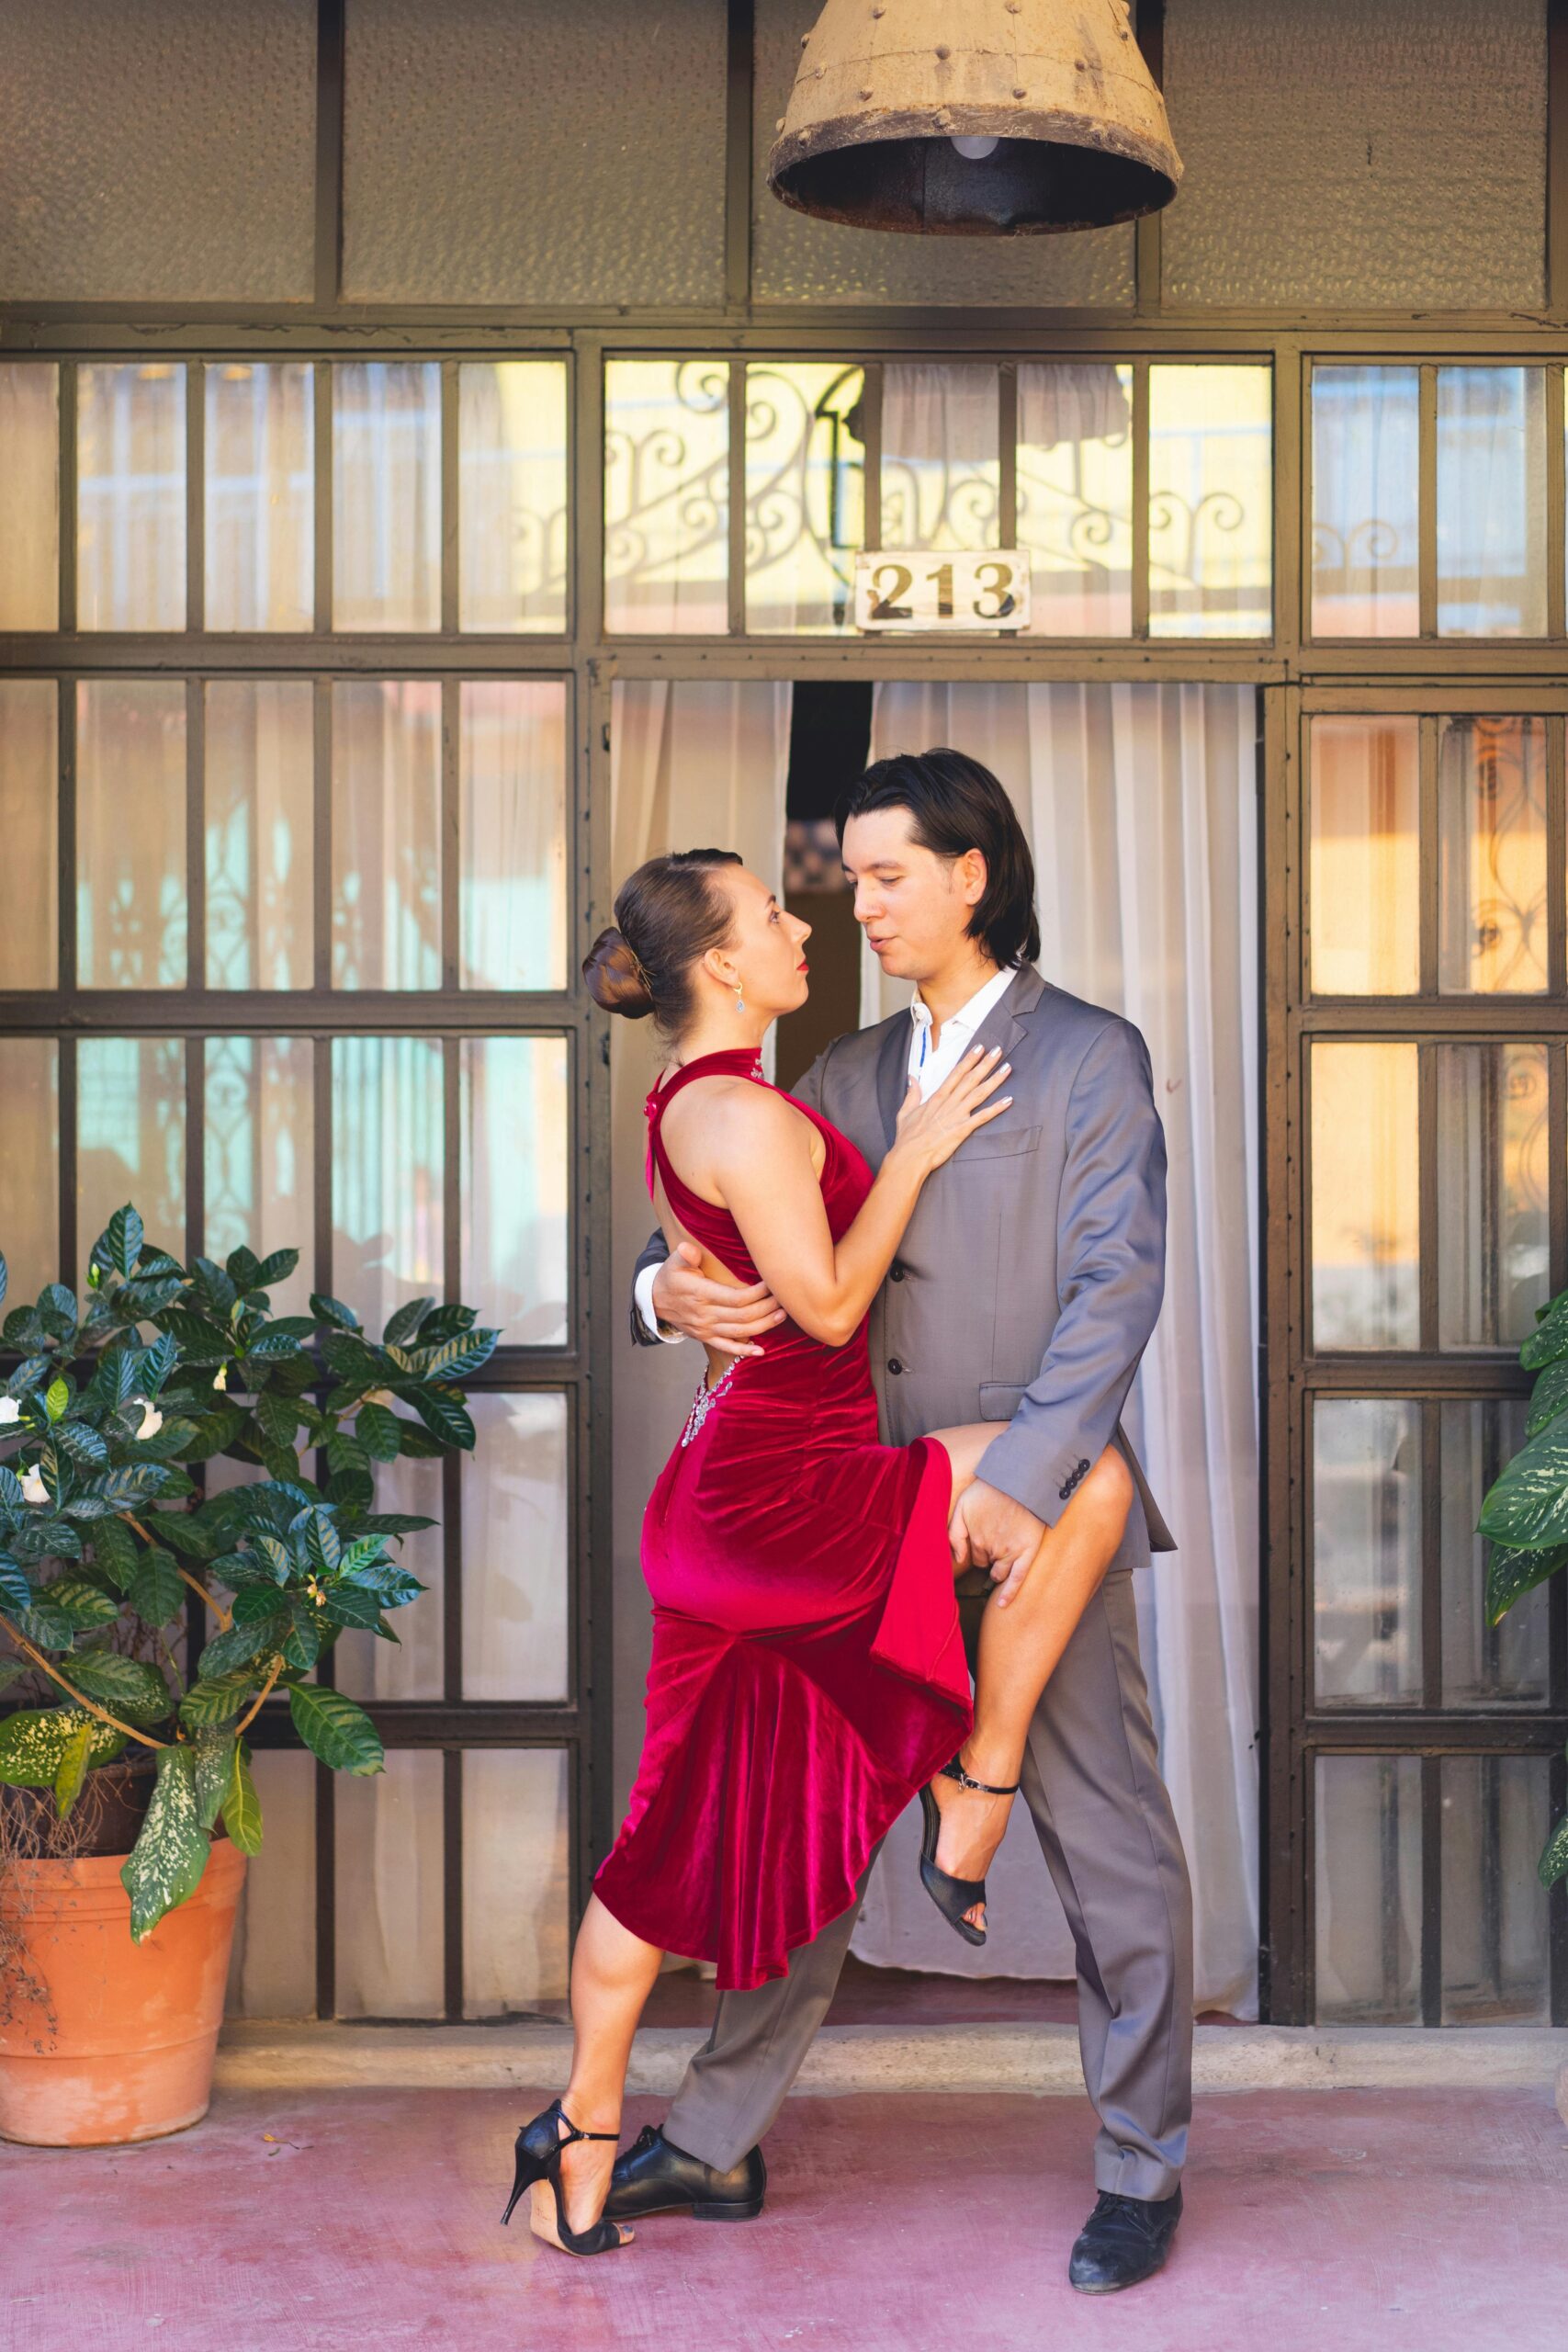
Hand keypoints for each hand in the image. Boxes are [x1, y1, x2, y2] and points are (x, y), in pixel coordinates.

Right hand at [650, 1242, 784, 1357]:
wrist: (654, 1301)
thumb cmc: (671, 1277)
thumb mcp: (674, 1263)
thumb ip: (684, 1255)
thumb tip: (688, 1249)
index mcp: (701, 1294)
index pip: (736, 1298)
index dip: (757, 1293)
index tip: (772, 1283)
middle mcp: (705, 1314)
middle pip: (743, 1316)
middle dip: (767, 1308)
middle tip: (785, 1298)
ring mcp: (705, 1329)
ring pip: (740, 1332)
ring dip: (763, 1326)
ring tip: (782, 1315)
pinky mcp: (705, 1338)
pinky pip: (726, 1347)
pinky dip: (744, 1350)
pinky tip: (761, 1350)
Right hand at [893, 1045, 1011, 1174]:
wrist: (909, 1157)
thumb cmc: (907, 1137)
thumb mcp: (905, 1112)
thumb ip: (912, 1094)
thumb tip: (912, 1078)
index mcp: (937, 1098)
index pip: (956, 1074)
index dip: (969, 1060)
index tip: (979, 1048)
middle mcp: (949, 1103)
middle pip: (971, 1079)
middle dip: (985, 1063)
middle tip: (998, 1050)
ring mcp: (957, 1116)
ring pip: (979, 1093)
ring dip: (994, 1080)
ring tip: (1007, 1068)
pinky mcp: (962, 1130)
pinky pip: (982, 1117)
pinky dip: (996, 1109)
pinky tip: (1008, 1100)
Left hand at [949, 1479, 1047, 1608]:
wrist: (1020, 1480)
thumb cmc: (990, 1490)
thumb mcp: (962, 1505)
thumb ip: (954, 1532)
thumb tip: (956, 1559)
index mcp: (975, 1538)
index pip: (973, 1556)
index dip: (978, 1549)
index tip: (985, 1537)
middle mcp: (991, 1549)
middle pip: (985, 1564)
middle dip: (988, 1557)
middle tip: (998, 1537)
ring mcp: (1009, 1553)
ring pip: (999, 1572)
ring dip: (998, 1569)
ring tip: (1005, 1551)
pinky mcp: (1027, 1553)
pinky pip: (1017, 1579)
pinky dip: (1009, 1594)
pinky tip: (1003, 1605)